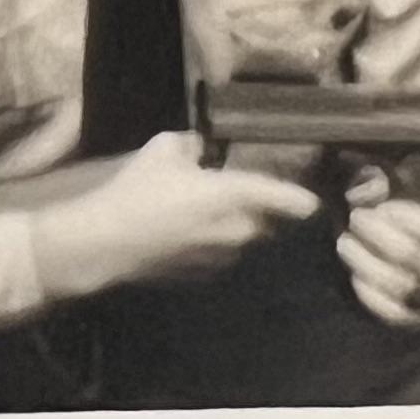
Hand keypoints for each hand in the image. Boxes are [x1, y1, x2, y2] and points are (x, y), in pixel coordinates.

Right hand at [21, 130, 318, 299]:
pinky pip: (216, 254)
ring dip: (231, 227)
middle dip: (254, 209)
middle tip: (229, 192)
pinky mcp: (199, 274)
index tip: (313, 203)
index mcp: (233, 194)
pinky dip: (209, 243)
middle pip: (261, 221)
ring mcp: (219, 257)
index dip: (300, 199)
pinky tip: (180, 233)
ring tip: (200, 212)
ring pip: (239, 239)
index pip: (283, 197)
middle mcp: (236, 229)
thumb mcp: (161, 150)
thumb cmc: (137, 190)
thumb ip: (189, 144)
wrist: (106, 242)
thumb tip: (198, 147)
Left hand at [335, 160, 419, 329]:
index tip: (380, 204)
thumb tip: (368, 188)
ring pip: (398, 284)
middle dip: (375, 233)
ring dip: (364, 261)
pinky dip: (369, 293)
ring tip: (346, 242)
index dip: (400, 213)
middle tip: (356, 218)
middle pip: (411, 254)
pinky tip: (356, 274)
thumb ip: (403, 185)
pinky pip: (392, 312)